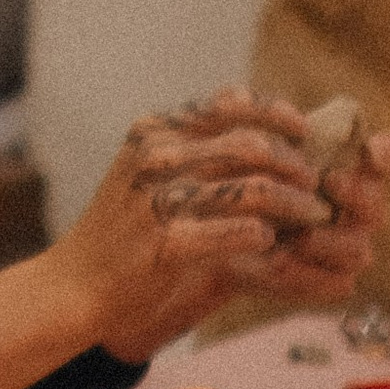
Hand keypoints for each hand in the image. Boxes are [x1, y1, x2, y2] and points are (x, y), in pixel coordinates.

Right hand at [58, 90, 389, 352]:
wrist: (75, 283)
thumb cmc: (120, 227)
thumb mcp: (145, 169)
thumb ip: (192, 144)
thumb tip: (260, 127)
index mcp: (154, 131)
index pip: (229, 104)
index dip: (275, 112)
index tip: (302, 129)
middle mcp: (155, 157)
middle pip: (250, 146)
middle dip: (294, 164)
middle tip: (314, 184)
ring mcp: (159, 200)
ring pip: (253, 190)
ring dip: (293, 203)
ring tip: (312, 215)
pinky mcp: (167, 244)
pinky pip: (240, 232)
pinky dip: (266, 236)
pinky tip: (272, 242)